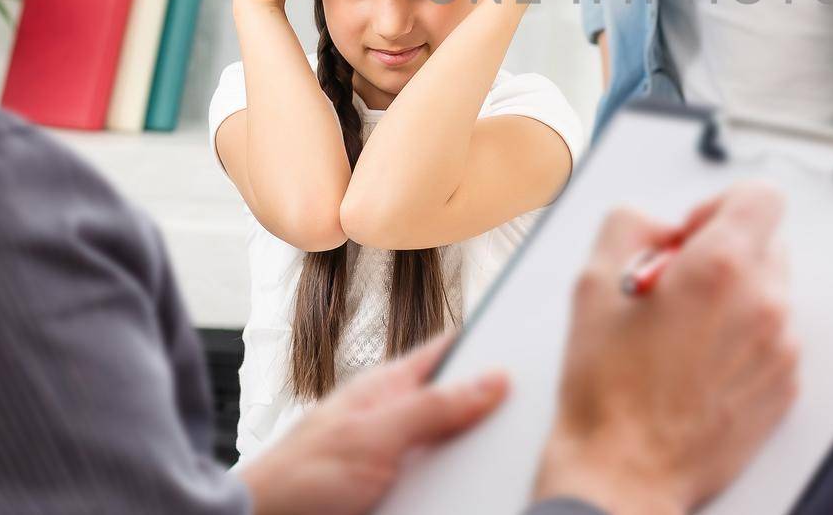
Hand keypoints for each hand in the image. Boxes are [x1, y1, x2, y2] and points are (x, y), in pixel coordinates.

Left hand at [238, 333, 507, 514]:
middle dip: (493, 410)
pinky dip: (459, 490)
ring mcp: (395, 459)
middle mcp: (394, 420)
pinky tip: (479, 494)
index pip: (448, 352)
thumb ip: (432, 408)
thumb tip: (492, 378)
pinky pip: (440, 485)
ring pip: (454, 451)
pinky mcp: (395, 494)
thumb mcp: (374, 436)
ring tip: (509, 464)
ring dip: (476, 459)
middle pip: (459, 406)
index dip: (487, 341)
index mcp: (387, 389)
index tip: (528, 337)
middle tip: (534, 415)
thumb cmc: (298, 478)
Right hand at [533, 183, 799, 514]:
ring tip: (682, 335)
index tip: (691, 235)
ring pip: (769, 292)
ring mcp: (781, 347)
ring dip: (734, 299)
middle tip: (676, 288)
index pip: (762, 195)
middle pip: (766, 243)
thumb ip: (631, 224)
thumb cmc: (608, 390)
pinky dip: (743, 341)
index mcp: (722, 266)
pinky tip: (698, 366)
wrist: (625, 473)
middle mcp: (764, 301)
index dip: (720, 205)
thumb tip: (659, 225)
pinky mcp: (785, 386)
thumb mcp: (593, 282)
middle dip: (723, 254)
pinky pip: (773, 338)